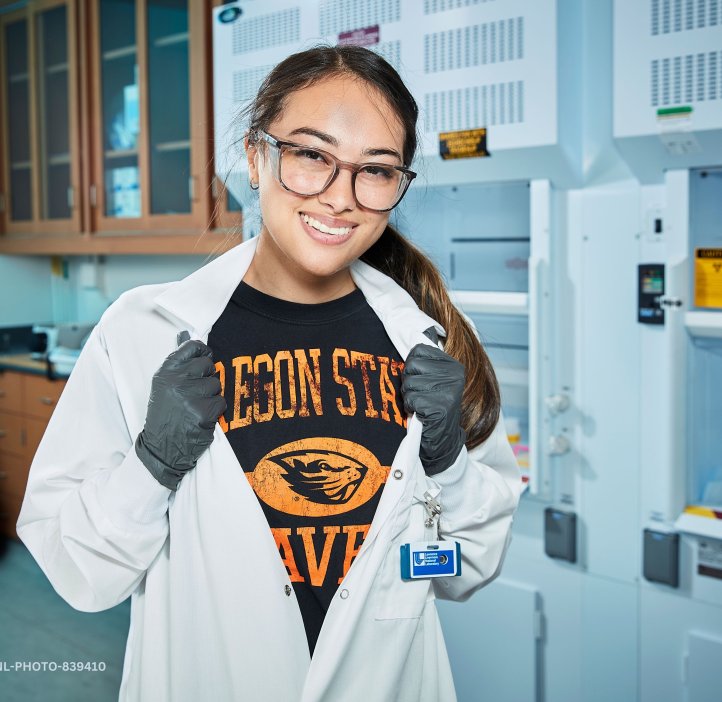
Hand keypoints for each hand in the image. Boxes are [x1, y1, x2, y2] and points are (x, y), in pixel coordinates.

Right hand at [135, 340, 226, 490]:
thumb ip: (179, 361)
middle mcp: (177, 381)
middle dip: (207, 378)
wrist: (161, 448)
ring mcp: (191, 397)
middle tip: (195, 393)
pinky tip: (201, 417)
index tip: (205, 358)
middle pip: (209, 365)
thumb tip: (187, 335)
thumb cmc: (165, 413)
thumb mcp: (164, 384)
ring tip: (195, 407)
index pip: (193, 347)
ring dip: (211, 396)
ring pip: (217, 384)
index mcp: (165, 372)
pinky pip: (221, 401)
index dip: (203, 352)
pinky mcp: (204, 412)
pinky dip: (216, 411)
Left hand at [401, 343, 465, 475]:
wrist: (442, 440)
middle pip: (411, 366)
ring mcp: (448, 390)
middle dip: (408, 383)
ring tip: (421, 405)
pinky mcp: (440, 406)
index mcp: (453, 364)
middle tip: (420, 395)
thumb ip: (424, 363)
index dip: (411, 366)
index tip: (421, 380)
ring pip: (409, 383)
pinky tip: (422, 414)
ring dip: (409, 397)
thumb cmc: (432, 407)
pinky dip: (411, 408)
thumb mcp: (433, 380)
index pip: (418, 350)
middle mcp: (454, 374)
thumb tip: (403, 335)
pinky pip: (411, 400)